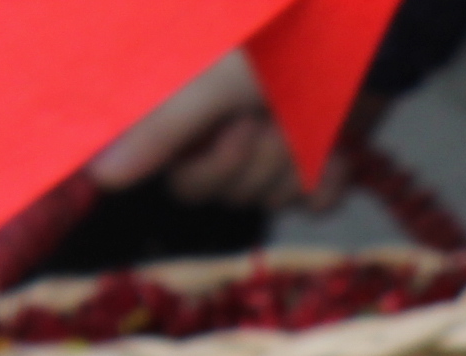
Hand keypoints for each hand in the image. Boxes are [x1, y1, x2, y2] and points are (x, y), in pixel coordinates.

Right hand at [89, 53, 366, 209]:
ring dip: (294, 160)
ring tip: (304, 116)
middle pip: (227, 194)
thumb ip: (159, 130)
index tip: (228, 129)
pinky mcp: (317, 164)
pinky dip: (329, 177)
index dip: (208, 167)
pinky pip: (315, 203)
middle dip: (256, 159)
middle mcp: (229, 137)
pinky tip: (337, 147)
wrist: (365, 44)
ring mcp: (275, 152)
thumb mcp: (211, 82)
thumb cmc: (281, 45)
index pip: (183, 180)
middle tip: (267, 116)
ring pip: (272, 197)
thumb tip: (99, 176)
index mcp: (195, 115)